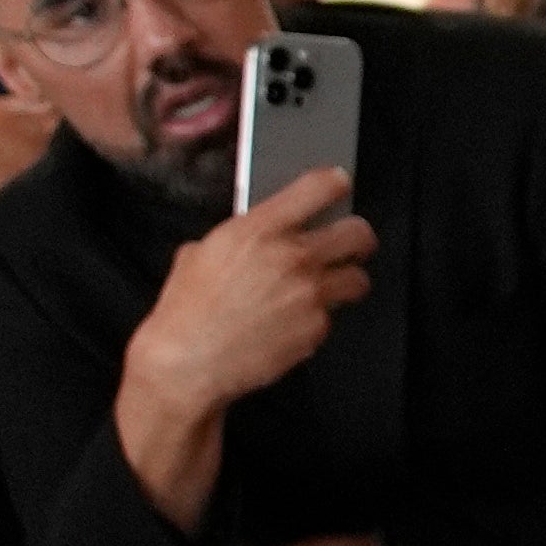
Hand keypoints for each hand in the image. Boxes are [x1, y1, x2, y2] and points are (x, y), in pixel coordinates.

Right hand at [131, 166, 372, 420]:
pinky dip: (319, 318)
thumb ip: (241, 236)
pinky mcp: (316, 329)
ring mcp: (310, 295)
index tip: (339, 185)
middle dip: (358, 238)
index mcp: (260, 229)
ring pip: (358, 279)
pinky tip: (293, 322)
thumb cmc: (187, 309)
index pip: (320, 187)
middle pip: (358, 233)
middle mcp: (292, 257)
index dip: (336, 183)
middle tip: (349, 244)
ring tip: (329, 286)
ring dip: (347, 280)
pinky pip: (333, 316)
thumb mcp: (203, 252)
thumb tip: (259, 233)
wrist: (188, 362)